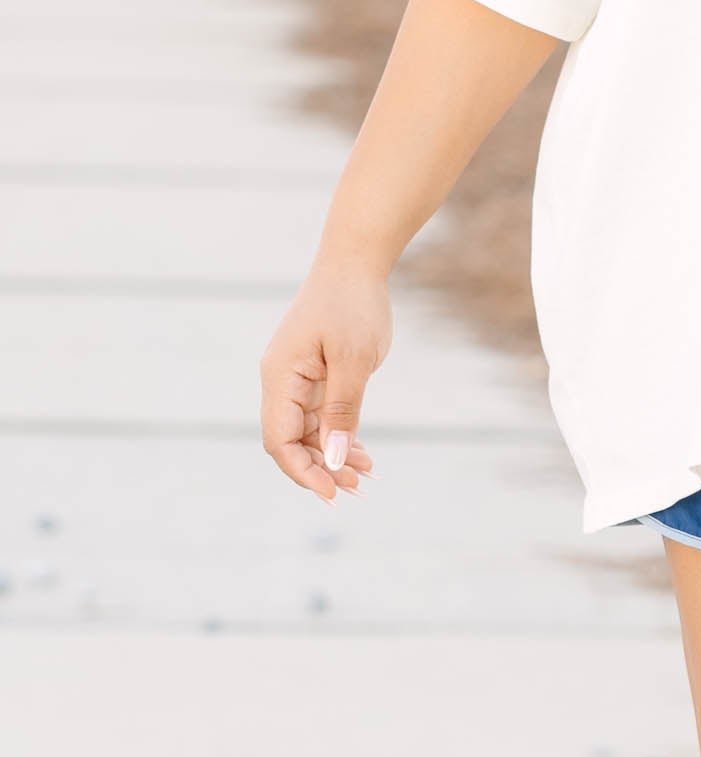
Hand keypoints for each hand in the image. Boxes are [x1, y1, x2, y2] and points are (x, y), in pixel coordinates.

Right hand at [260, 262, 389, 500]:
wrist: (356, 264)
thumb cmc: (353, 306)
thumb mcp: (354, 360)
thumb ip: (342, 411)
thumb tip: (333, 458)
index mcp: (280, 377)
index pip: (279, 440)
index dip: (302, 471)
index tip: (333, 492)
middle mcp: (281, 381)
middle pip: (291, 441)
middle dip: (320, 468)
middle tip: (357, 487)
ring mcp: (297, 379)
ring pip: (308, 432)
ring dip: (333, 455)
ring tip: (365, 474)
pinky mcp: (315, 376)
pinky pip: (322, 416)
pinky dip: (340, 435)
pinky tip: (362, 452)